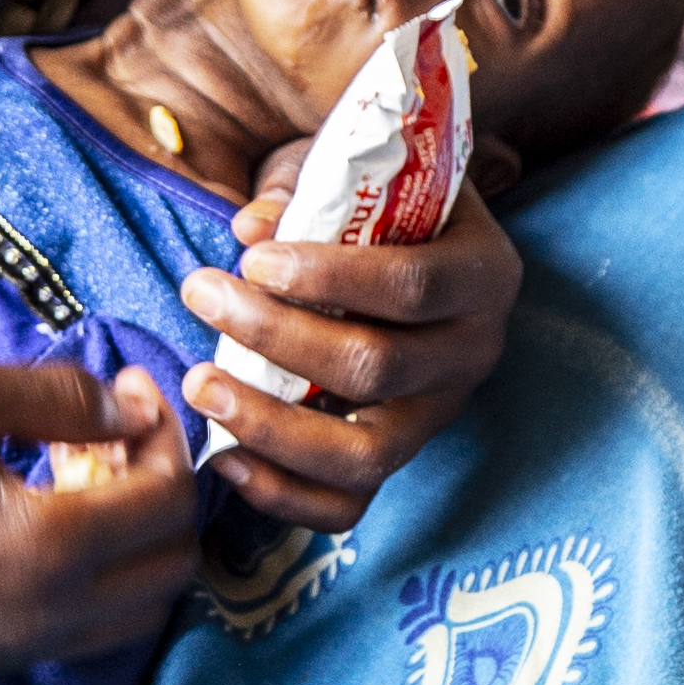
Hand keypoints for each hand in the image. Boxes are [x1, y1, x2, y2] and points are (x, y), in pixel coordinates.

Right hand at [0, 357, 195, 671]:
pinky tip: (40, 521)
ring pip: (129, 618)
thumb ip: (61, 397)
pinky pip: (71, 636)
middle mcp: (40, 621)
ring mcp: (5, 652)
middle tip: (122, 432)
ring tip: (86, 475)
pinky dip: (90, 584)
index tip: (134, 386)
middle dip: (166, 496)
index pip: (166, 505)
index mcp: (47, 551)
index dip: (169, 437)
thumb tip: (130, 410)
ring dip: (135, 549)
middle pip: (170, 574)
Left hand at [175, 185, 521, 524]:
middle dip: (277, 337)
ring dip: (272, 425)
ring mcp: (440, 416)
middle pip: (378, 368)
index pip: (411, 287)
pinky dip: (284, 494)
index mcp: (482, 274)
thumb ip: (309, 192)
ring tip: (200, 385)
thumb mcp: (358, 177)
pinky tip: (225, 457)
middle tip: (201, 296)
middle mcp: (475, 353)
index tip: (252, 259)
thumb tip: (249, 228)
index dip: (328, 277)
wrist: (419, 249)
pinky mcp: (401, 459)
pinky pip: (349, 506)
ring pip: (366, 453)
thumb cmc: (382, 204)